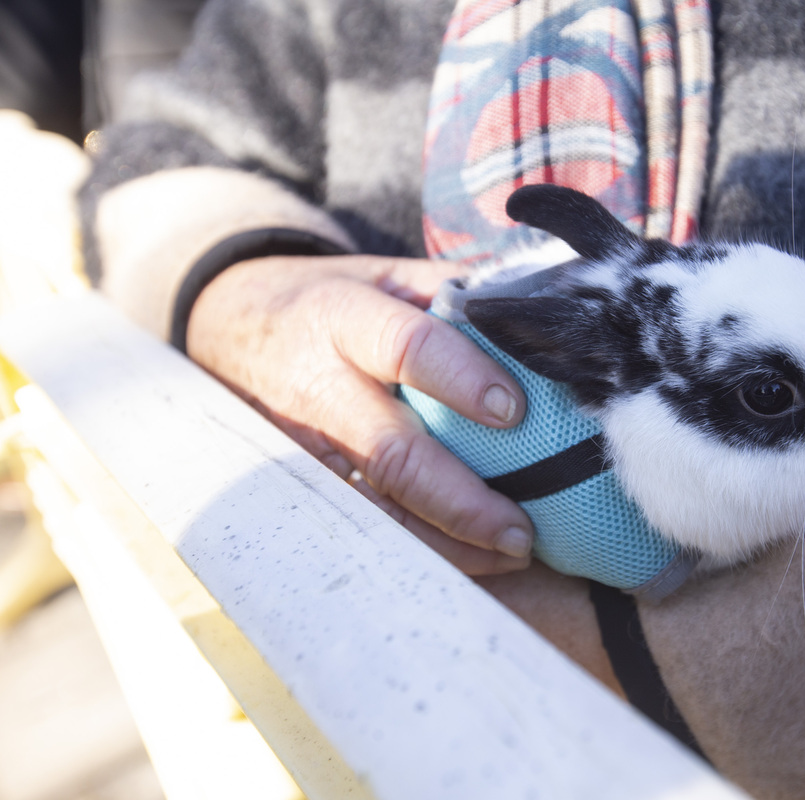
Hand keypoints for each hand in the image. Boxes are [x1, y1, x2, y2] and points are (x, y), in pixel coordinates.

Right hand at [186, 254, 533, 574]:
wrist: (226, 323)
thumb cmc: (328, 299)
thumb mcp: (382, 274)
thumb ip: (452, 294)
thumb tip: (536, 316)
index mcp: (342, 317)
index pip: (407, 346)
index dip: (461, 378)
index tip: (513, 410)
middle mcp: (317, 386)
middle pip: (391, 453)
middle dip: (461, 499)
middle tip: (521, 528)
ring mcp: (303, 446)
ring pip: (375, 507)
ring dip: (447, 541)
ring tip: (511, 553)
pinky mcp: (300, 482)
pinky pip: (363, 523)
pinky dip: (420, 548)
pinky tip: (472, 560)